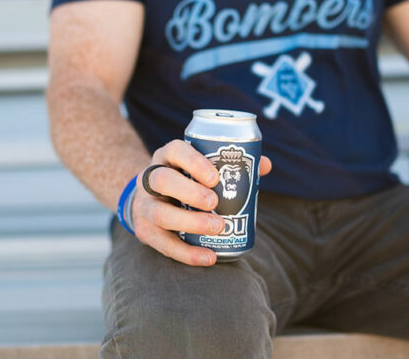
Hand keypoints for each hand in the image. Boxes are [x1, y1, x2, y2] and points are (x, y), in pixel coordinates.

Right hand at [130, 140, 271, 266]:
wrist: (149, 200)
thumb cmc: (184, 182)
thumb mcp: (198, 168)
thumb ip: (230, 165)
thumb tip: (264, 165)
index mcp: (166, 158)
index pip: (175, 151)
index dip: (193, 162)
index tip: (215, 177)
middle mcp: (149, 179)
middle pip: (161, 180)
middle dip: (189, 192)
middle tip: (215, 203)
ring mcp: (144, 205)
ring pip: (160, 213)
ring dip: (189, 222)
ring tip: (217, 227)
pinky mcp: (144, 230)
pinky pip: (162, 243)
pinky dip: (186, 253)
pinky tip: (208, 256)